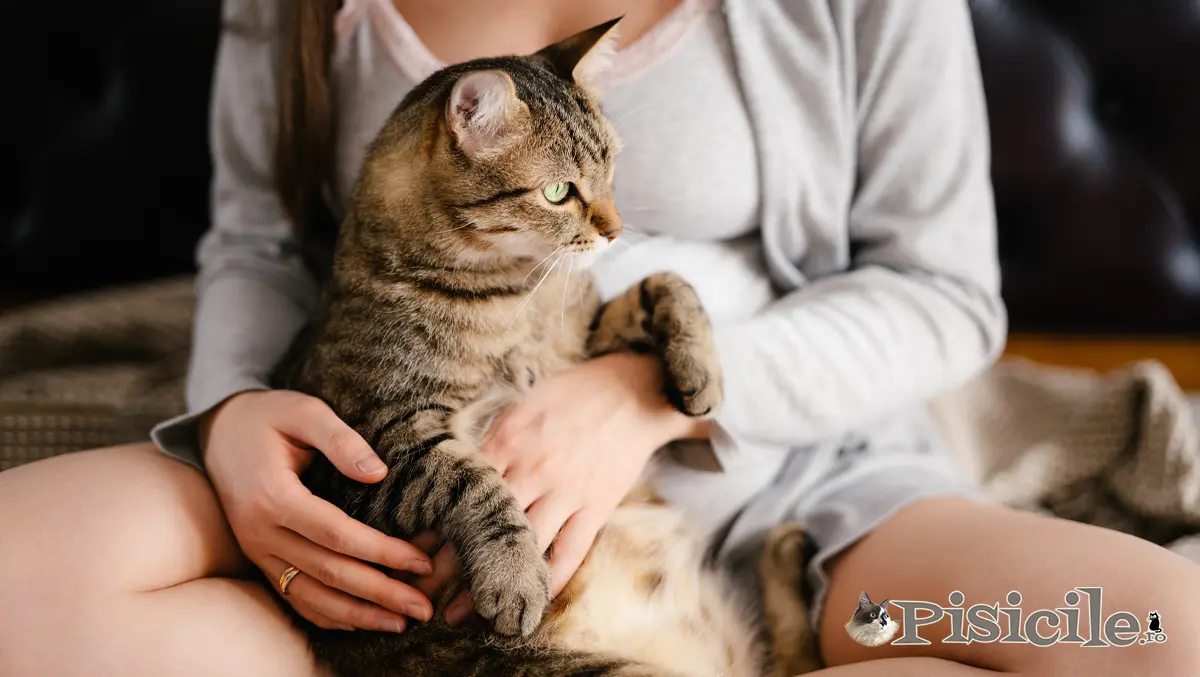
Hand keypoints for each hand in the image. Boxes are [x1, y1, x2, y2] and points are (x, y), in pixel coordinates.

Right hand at [201, 389, 434, 632]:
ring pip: (311, 595)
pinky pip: (293, 596)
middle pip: (329, 572)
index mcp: (273, 496)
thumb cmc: (267, 416)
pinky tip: (361, 620)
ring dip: (358, 613)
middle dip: (380, 593)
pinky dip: (328, 614)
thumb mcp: (303, 411)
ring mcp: (257, 551)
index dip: (382, 552)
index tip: (422, 562)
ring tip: (401, 623)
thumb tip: (379, 473)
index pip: (336, 534)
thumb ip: (341, 439)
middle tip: (424, 607)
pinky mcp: (258, 559)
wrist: (217, 431)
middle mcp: (261, 532)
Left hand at [436, 352, 702, 624]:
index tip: (410, 554)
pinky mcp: (597, 505)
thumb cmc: (572, 395)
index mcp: (507, 440)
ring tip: (461, 615)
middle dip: (449, 567)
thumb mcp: (522, 407)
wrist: (633, 391)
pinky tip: (529, 602)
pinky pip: (570, 552)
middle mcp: (533, 468)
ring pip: (521, 547)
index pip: (461, 495)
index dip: (434, 528)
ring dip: (490, 584)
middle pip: (482, 526)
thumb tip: (458, 472)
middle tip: (422, 596)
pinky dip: (549, 580)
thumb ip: (493, 441)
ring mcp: (567, 490)